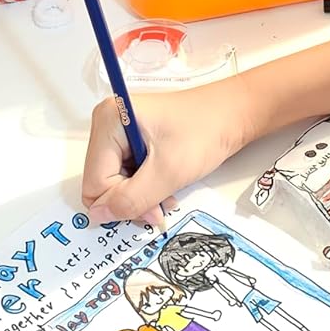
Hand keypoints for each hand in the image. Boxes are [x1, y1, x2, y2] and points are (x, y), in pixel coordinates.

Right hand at [82, 78, 258, 227]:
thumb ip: (131, 199)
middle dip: (131, 199)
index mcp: (108, 121)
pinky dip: (145, 185)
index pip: (95, 182)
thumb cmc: (206, 131)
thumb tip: (99, 216)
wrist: (234, 113)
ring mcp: (119, 131)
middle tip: (162, 202)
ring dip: (140, 194)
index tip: (152, 209)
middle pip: (101, 183)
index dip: (121, 203)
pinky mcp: (132, 139)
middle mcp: (107, 124)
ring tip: (168, 190)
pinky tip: (166, 182)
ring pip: (114, 182)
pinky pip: (126, 174)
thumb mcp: (168, 172)